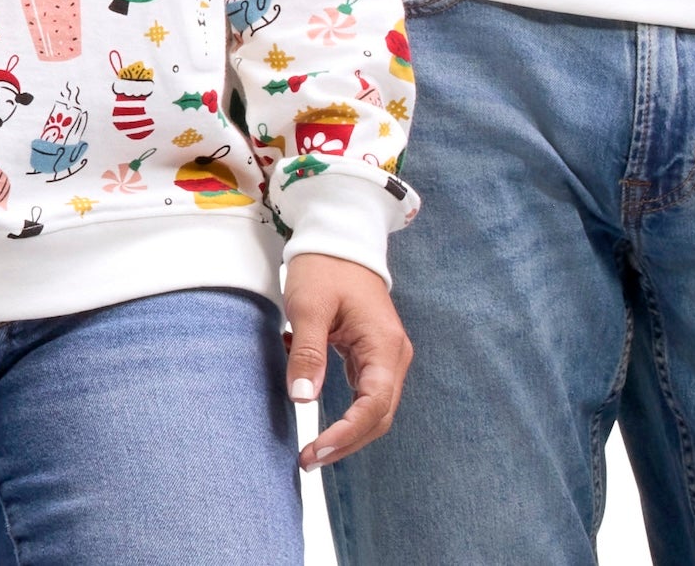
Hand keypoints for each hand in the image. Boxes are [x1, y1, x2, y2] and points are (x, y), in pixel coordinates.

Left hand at [284, 253, 409, 467]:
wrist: (339, 235)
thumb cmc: (324, 265)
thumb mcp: (308, 305)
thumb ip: (307, 352)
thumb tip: (302, 399)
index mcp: (384, 347)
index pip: (373, 407)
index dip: (347, 434)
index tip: (317, 451)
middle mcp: (392, 357)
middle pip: (376, 415)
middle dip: (345, 441)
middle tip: (309, 459)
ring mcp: (385, 356)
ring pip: (370, 407)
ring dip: (342, 427)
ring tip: (311, 446)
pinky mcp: (371, 353)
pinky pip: (361, 389)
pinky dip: (336, 399)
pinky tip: (304, 386)